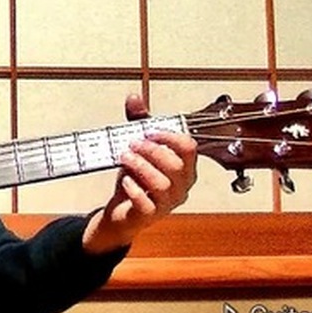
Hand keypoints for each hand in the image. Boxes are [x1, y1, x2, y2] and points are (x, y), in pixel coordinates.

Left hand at [82, 94, 197, 254]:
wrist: (122, 211)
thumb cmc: (136, 177)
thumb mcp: (138, 147)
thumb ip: (137, 122)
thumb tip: (134, 97)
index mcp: (184, 167)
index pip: (189, 148)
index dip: (169, 137)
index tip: (148, 131)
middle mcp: (181, 186)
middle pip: (175, 165)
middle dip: (152, 151)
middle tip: (132, 144)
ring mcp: (168, 203)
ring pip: (162, 184)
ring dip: (141, 167)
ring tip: (124, 158)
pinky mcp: (150, 215)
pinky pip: (146, 204)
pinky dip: (134, 190)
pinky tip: (124, 180)